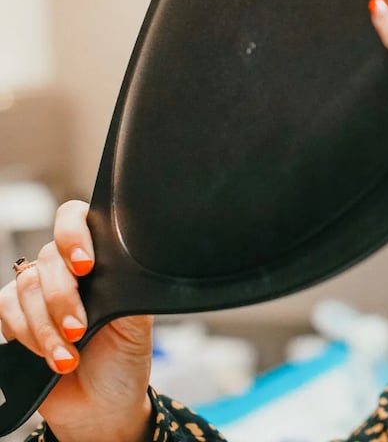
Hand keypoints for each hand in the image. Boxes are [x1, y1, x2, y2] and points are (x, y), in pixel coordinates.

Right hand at [0, 201, 152, 441]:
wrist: (102, 405)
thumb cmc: (124, 358)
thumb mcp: (137, 321)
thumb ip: (123, 288)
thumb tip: (113, 264)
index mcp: (102, 259)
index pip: (77, 219)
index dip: (73, 234)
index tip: (85, 265)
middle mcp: (67, 270)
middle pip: (47, 259)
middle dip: (62, 298)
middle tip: (80, 329)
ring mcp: (39, 293)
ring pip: (25, 287)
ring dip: (46, 327)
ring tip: (70, 356)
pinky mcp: (16, 317)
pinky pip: (6, 309)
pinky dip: (28, 335)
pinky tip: (51, 355)